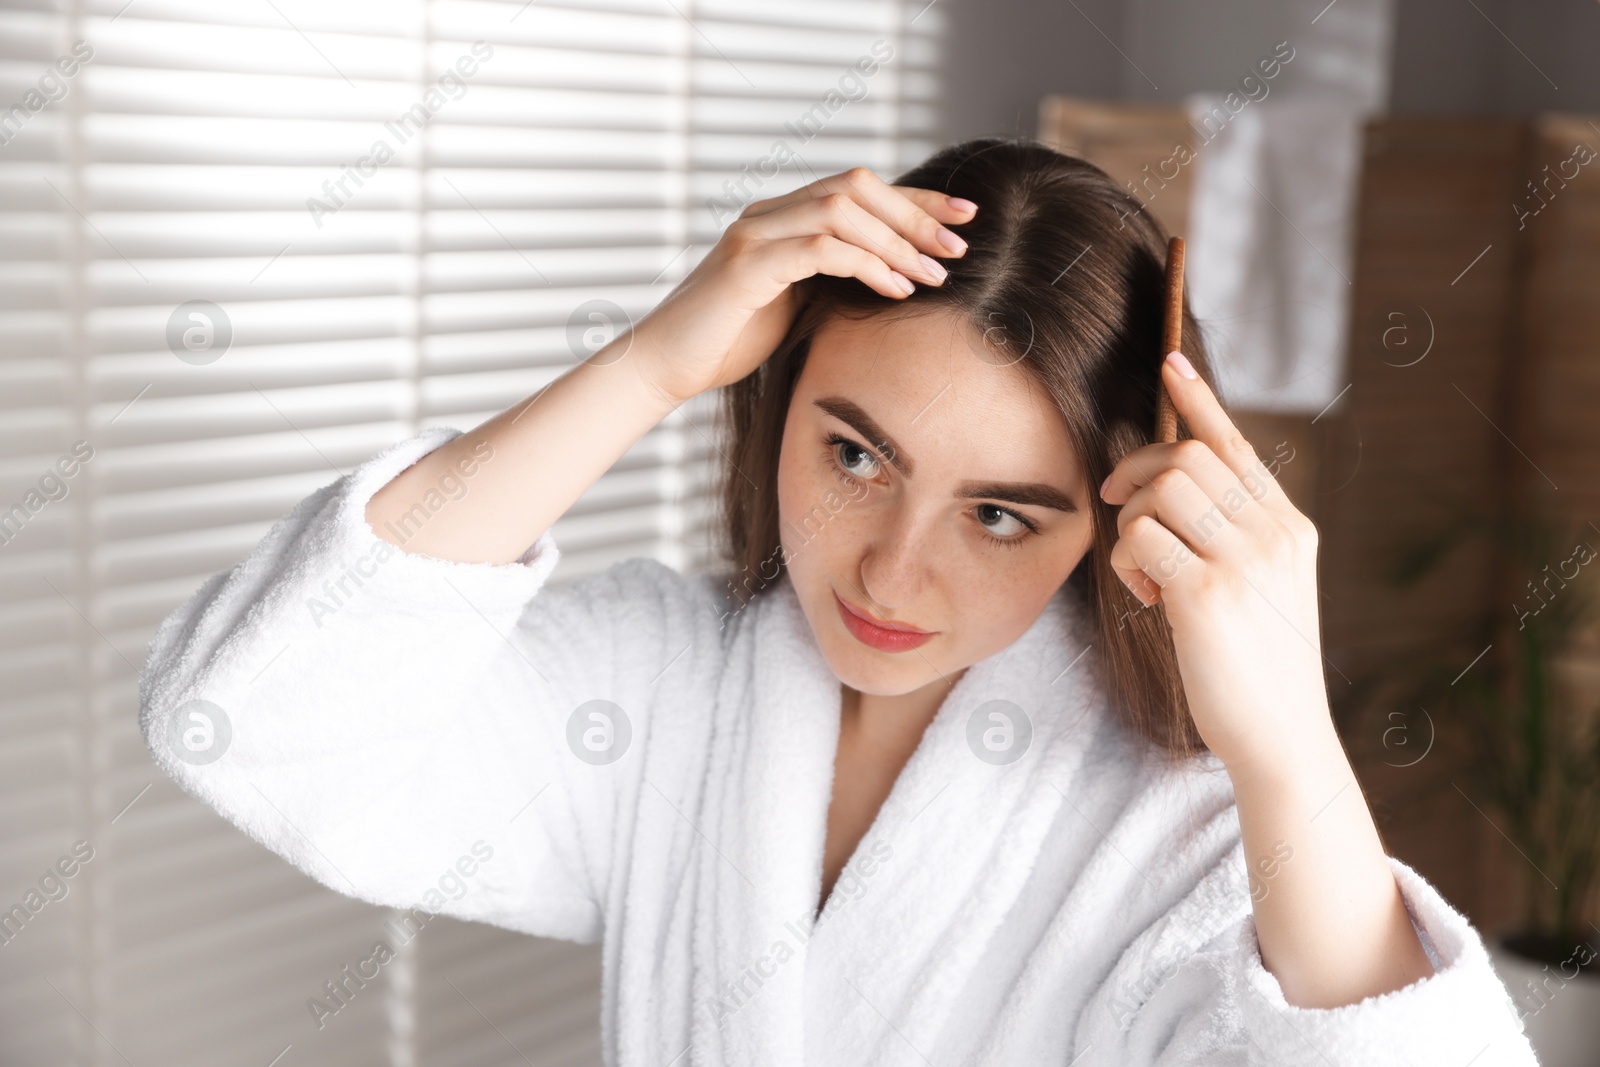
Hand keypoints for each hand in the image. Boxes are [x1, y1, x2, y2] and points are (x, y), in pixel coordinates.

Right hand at [626, 167, 975, 405]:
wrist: (665, 367)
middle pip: (856, 187)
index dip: (915, 199)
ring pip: (842, 210)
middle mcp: (767, 213)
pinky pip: (821, 250)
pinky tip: (895, 289)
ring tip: (934, 273)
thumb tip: (892, 277)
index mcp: (781, 217)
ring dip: (897, 241)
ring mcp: (754, 234)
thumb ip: (830, 281)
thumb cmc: (728, 342)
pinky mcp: (746, 267)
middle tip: (960, 246)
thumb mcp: (793, 305)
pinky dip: (866, 265)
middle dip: (915, 214)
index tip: (964, 215)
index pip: (858, 190)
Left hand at [1099, 352, 1328, 770]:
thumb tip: (1171, 489)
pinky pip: (1139, 538)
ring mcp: (1244, 561)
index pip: (1237, 446)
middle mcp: (1273, 533)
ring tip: (1145, 572)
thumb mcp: (1262, 589)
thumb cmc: (1258, 668)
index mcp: (1289, 527)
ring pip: (1159, 490)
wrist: (1282, 739)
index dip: (1199, 401)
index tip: (1170, 363)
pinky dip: (1127, 563)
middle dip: (1135, 471)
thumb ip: (1233, 537)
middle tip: (1115, 504)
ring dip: (1130, 522)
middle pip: (1187, 457)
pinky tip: (1149, 600)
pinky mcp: (1207, 594)